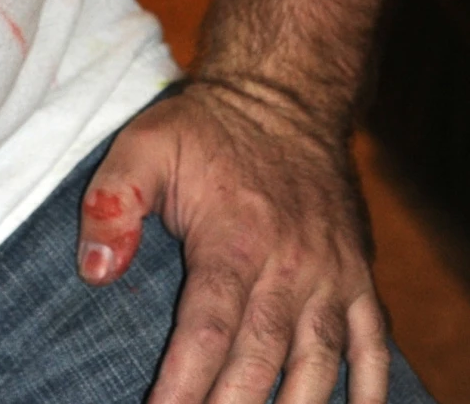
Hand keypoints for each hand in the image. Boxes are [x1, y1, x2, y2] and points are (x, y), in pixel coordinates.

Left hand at [77, 79, 389, 403]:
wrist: (285, 94)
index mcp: (234, 239)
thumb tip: (95, 272)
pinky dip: (370, 385)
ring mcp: (331, 274)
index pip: (208, 331)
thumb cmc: (206, 128)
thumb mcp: (144, 144)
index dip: (183, 385)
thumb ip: (113, 203)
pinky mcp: (359, 276)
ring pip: (321, 362)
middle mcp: (290, 265)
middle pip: (262, 359)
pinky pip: (374, 342)